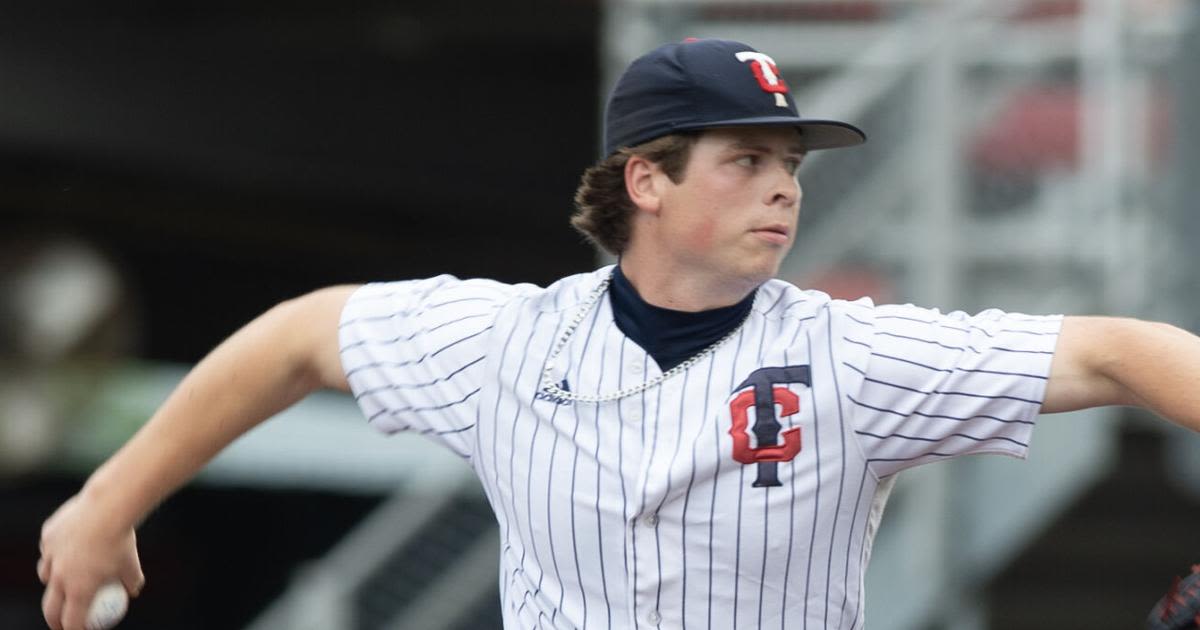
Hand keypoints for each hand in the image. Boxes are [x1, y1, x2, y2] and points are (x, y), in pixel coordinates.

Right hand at [38, 494, 143, 629]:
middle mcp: (59, 575)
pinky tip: (66, 546)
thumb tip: (133, 591)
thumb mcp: (132, 565)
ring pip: (45, 574)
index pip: (72, 621)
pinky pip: (49, 548)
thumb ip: (132, 581)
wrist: (107, 507)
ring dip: (51, 582)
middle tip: (60, 620)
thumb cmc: (122, 539)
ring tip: (60, 581)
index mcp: (79, 589)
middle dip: (53, 619)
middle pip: (50, 606)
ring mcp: (50, 555)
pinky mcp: (47, 536)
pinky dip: (56, 551)